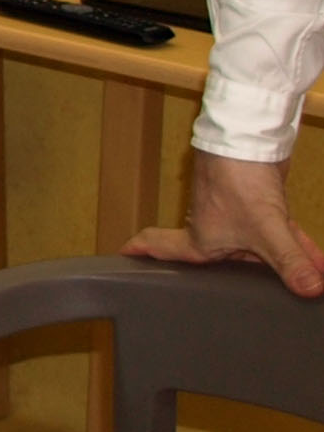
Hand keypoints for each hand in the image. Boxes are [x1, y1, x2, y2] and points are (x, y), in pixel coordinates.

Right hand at [130, 153, 323, 297]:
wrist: (250, 139)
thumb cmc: (238, 180)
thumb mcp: (267, 228)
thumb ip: (290, 261)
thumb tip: (311, 290)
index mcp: (201, 239)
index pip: (165, 249)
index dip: (146, 253)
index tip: (127, 255)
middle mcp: (215, 229)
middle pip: (221, 258)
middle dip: (239, 275)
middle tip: (247, 292)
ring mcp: (237, 216)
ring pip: (257, 247)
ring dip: (279, 261)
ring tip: (304, 277)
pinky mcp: (259, 204)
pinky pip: (278, 233)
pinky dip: (296, 245)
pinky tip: (317, 258)